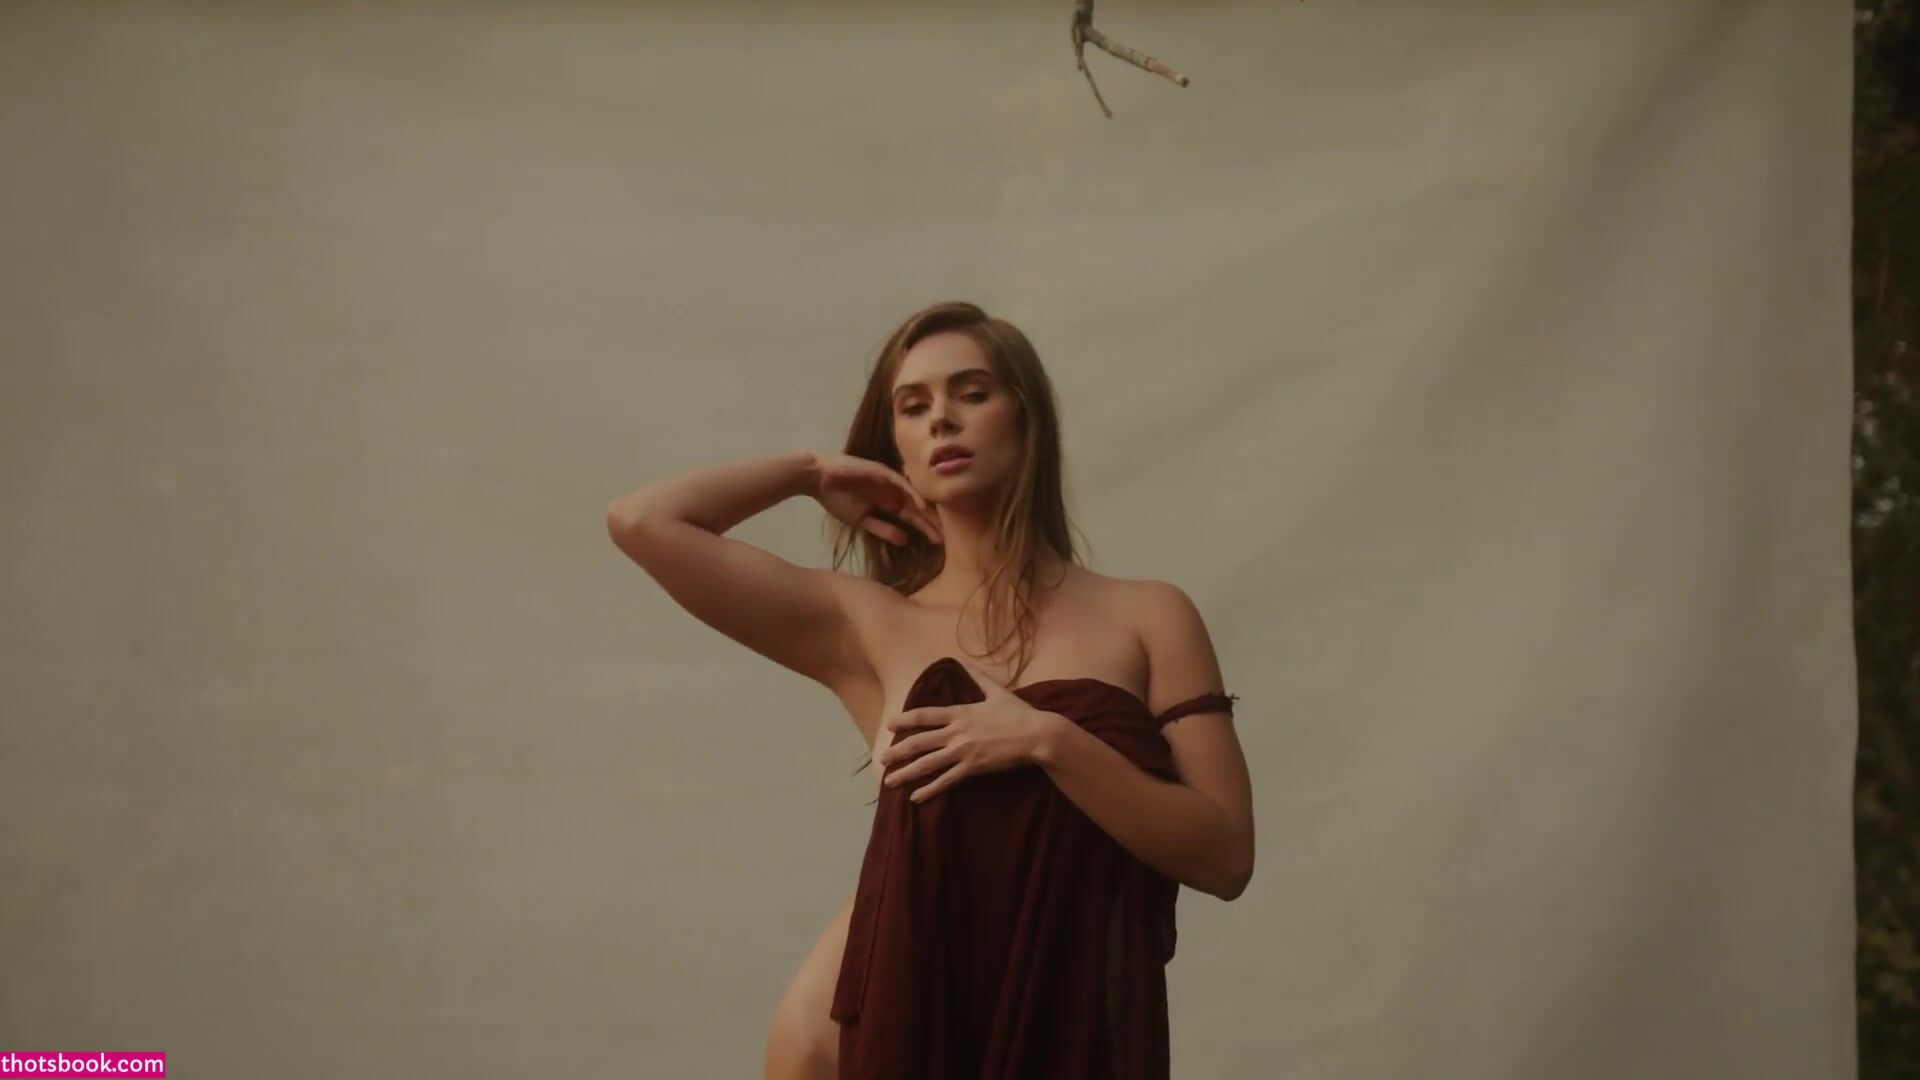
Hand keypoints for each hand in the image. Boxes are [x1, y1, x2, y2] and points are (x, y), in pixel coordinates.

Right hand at [807, 451, 942, 546]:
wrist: (818, 479)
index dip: (925, 529)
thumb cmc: (837, 498)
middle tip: (948, 537)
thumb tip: (905, 541)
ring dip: (926, 510)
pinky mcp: (882, 472)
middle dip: (931, 522)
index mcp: (888, 503)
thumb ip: (883, 530)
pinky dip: (911, 493)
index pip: (912, 518)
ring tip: (940, 525)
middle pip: (917, 508)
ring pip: (913, 496)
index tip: (939, 543)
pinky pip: (901, 483)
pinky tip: (921, 505)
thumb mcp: (862, 521)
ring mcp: (889, 481)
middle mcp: (893, 492)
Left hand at [878, 656, 1057, 802]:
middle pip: (919, 742)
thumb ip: (978, 677)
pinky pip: (946, 781)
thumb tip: (964, 661)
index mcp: (960, 713)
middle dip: (898, 751)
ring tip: (889, 781)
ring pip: (928, 763)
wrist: (1036, 735)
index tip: (889, 724)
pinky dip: (930, 790)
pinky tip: (916, 798)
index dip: (904, 720)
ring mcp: (963, 751)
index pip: (925, 716)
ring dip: (906, 773)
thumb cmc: (1018, 713)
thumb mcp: (996, 691)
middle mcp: (956, 732)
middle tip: (881, 758)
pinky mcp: (972, 767)